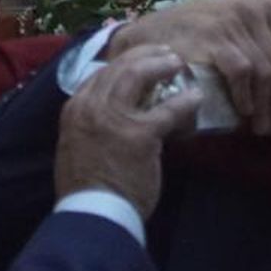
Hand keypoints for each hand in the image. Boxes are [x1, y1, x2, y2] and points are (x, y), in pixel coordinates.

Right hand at [54, 45, 197, 220]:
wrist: (91, 216)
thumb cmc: (86, 186)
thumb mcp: (76, 145)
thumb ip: (90, 122)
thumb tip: (110, 109)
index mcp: (76, 109)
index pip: (102, 73)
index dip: (124, 62)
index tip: (140, 59)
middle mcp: (92, 107)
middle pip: (122, 67)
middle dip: (146, 55)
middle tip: (164, 54)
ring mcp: (116, 118)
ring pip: (140, 75)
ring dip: (162, 65)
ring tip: (177, 63)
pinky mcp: (141, 134)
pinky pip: (168, 109)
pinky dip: (185, 101)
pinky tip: (195, 98)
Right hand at [107, 0, 270, 137]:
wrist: (151, 36)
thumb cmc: (199, 32)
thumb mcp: (242, 24)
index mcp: (264, 6)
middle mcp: (251, 9)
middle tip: (270, 127)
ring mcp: (232, 22)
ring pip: (265, 70)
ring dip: (264, 105)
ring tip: (259, 127)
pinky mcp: (214, 38)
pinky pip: (242, 70)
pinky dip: (245, 94)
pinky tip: (242, 111)